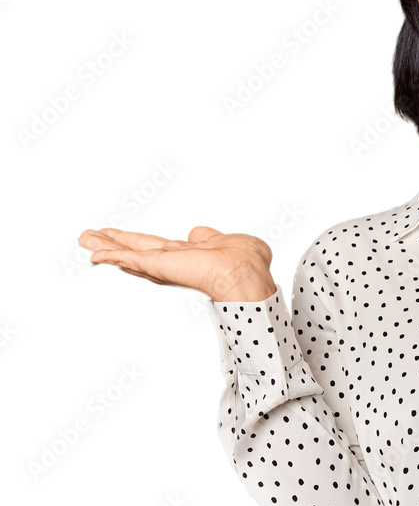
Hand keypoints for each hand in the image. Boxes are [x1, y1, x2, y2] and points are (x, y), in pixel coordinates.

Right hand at [77, 226, 276, 300]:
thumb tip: (198, 233)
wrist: (244, 273)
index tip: (126, 243)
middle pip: (137, 250)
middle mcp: (174, 261)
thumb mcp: (228, 241)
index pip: (159, 250)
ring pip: (128, 253)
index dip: (142, 246)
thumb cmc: (246, 262)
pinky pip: (128, 257)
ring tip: (85, 239)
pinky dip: (109, 254)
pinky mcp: (157, 264)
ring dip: (106, 246)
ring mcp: (164, 264)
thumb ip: (209, 237)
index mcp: (191, 255)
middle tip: (91, 238)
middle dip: (115, 244)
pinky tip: (93, 252)